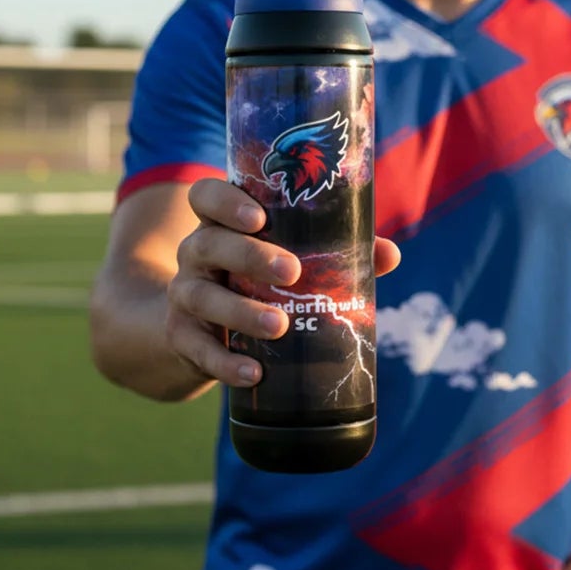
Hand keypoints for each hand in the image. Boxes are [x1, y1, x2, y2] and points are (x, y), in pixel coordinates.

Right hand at [163, 178, 402, 387]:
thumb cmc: (253, 283)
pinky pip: (199, 349)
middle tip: (291, 271)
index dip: (225, 202)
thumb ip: (333, 253)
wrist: (199, 332)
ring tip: (278, 325)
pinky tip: (254, 372)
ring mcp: (183, 295)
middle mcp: (195, 254)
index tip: (259, 217)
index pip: (205, 196)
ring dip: (240, 311)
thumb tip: (388, 254)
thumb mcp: (282, 261)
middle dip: (249, 255)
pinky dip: (225, 362)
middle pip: (209, 244)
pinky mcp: (182, 337)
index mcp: (220, 226)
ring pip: (202, 297)